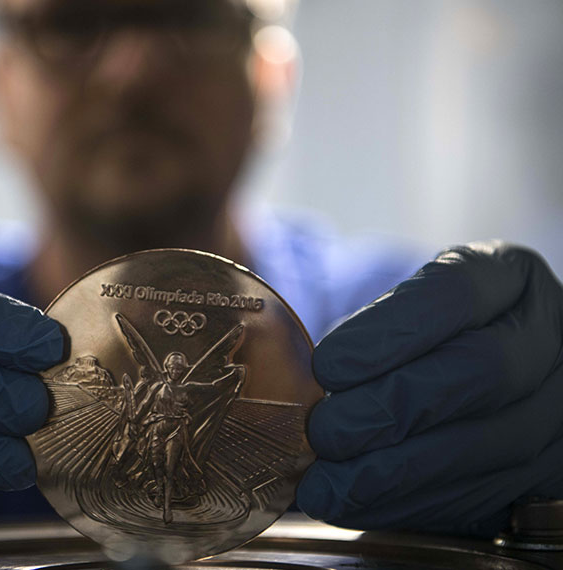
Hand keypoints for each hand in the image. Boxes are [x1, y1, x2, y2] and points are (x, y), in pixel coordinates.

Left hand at [297, 241, 562, 535]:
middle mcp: (547, 336)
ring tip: (326, 482)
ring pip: (487, 441)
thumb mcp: (402, 302)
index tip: (327, 367)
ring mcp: (556, 407)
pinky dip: (412, 504)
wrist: (473, 366)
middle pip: (481, 371)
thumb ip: (363, 322)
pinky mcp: (548, 471)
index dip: (388, 333)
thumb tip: (292, 372)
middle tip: (323, 431)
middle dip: (390, 407)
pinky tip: (358, 503)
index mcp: (507, 275)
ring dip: (395, 470)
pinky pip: (487, 494)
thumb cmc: (422, 331)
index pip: (454, 292)